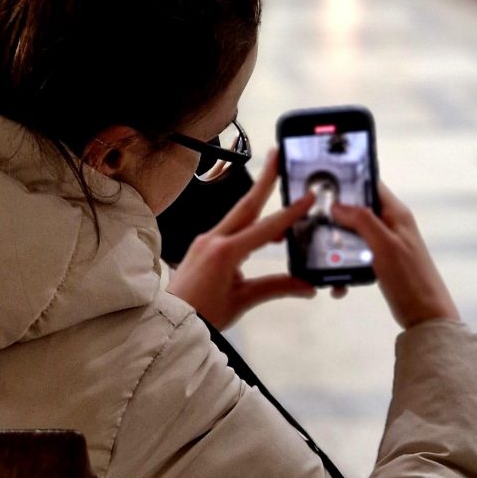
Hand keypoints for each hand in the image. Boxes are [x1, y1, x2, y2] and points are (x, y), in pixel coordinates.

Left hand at [167, 150, 316, 329]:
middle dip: (264, 179)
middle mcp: (213, 239)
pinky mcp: (203, 246)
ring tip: (277, 186)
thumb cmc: (203, 315)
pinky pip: (230, 229)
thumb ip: (276, 288)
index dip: (289, 213)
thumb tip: (307, 285)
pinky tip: (263, 233)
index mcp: (225, 252)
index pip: (265, 228)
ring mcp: (206, 240)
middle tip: (278, 155)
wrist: (169, 322)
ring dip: (259, 202)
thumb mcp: (242, 300)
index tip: (306, 197)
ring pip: (238, 216)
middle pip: (246, 205)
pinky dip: (249, 225)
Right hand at [331, 182, 460, 329]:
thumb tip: (337, 204)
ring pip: (354, 234)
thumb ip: (363, 221)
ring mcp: (384, 244)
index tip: (323, 183)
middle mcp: (390, 224)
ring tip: (317, 252)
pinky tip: (336, 282)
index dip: (349, 181)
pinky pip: (356, 257)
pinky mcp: (379, 263)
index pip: (371, 185)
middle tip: (312, 218)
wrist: (425, 315)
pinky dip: (345, 266)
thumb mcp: (385, 245)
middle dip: (336, 214)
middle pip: (358, 209)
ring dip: (337, 243)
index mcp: (395, 213)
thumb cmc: (408, 276)